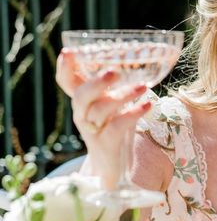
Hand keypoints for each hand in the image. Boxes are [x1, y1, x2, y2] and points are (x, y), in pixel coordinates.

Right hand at [56, 49, 150, 186]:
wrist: (115, 167)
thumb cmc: (114, 128)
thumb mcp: (112, 104)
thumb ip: (116, 86)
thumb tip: (142, 58)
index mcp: (83, 101)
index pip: (66, 82)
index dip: (64, 68)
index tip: (68, 52)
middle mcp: (83, 114)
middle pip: (81, 95)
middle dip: (97, 82)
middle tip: (115, 71)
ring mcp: (93, 130)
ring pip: (100, 110)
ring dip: (123, 96)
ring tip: (144, 87)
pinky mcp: (106, 144)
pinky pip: (116, 127)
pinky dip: (133, 114)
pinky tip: (147, 105)